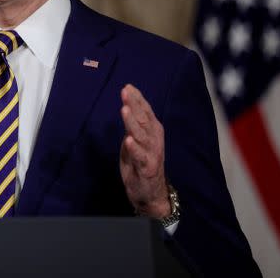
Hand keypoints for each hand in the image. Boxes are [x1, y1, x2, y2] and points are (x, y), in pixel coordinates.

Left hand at [119, 84, 169, 217]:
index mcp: (152, 131)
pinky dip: (134, 148)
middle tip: (125, 92)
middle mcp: (154, 140)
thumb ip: (134, 123)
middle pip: (144, 119)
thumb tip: (127, 102)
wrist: (150, 192)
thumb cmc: (141, 162)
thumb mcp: (136, 139)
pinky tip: (128, 140)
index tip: (128, 87)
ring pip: (141, 135)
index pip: (145, 111)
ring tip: (125, 110)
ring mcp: (151, 154)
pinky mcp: (146, 168)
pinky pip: (140, 157)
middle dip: (134, 105)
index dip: (137, 99)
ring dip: (133, 123)